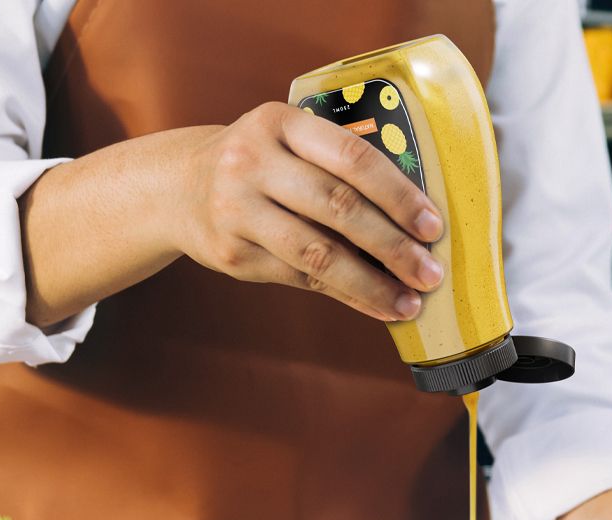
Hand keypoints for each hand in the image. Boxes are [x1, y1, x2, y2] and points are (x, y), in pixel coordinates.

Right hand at [177, 102, 444, 320]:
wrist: (179, 188)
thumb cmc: (262, 165)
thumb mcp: (289, 142)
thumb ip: (339, 165)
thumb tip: (416, 218)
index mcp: (281, 123)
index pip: (352, 157)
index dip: (398, 194)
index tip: (432, 225)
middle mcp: (253, 161)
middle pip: (338, 207)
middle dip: (393, 245)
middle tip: (431, 272)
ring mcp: (237, 208)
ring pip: (318, 253)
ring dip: (372, 282)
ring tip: (410, 301)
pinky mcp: (232, 252)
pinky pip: (301, 278)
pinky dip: (347, 294)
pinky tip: (377, 304)